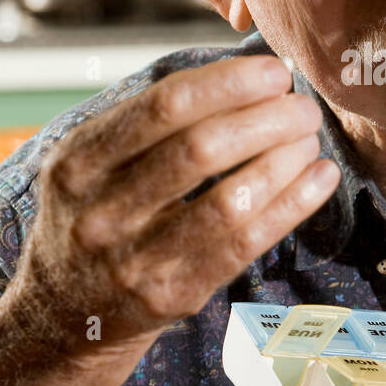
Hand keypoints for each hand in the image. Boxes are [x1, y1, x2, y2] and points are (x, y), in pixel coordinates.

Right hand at [7, 55, 340, 371]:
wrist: (65, 312)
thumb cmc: (95, 213)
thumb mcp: (91, 162)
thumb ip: (150, 123)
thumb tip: (246, 76)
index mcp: (80, 160)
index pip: (166, 106)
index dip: (230, 83)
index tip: (275, 72)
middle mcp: (102, 210)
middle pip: (202, 150)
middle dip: (266, 119)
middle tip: (303, 107)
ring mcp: (138, 259)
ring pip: (230, 201)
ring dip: (284, 162)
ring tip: (311, 140)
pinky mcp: (174, 295)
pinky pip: (246, 244)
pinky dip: (292, 205)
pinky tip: (321, 178)